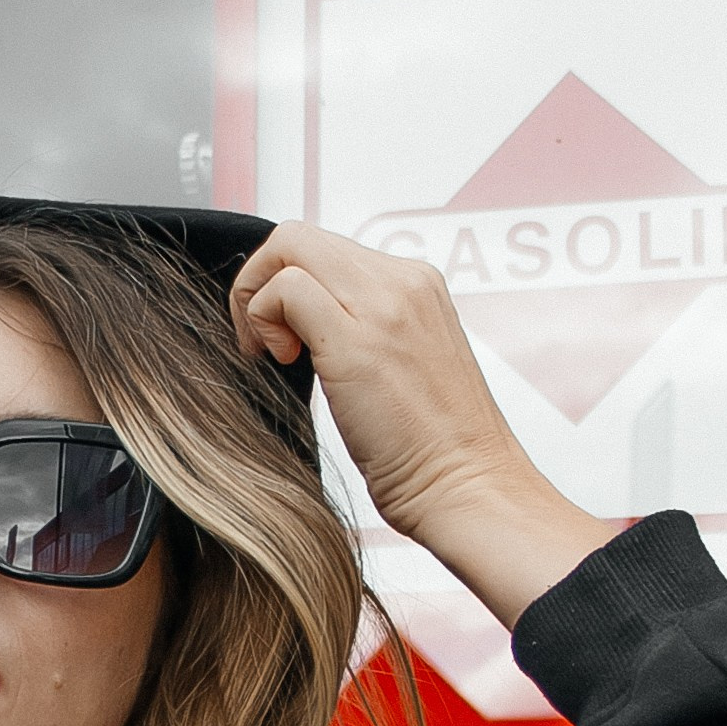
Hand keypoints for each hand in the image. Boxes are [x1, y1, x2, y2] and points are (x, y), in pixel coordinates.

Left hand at [227, 221, 619, 625]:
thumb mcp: (402, 364)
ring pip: (289, 248)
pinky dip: (263, 319)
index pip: (326, 249)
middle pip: (300, 237)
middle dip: (260, 283)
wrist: (468, 487)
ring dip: (257, 300)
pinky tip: (281, 363)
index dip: (287, 283)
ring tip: (273, 356)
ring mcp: (385, 303)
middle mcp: (405, 280)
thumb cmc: (434, 449)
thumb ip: (364, 329)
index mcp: (418, 285)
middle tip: (263, 343)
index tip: (283, 336)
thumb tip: (301, 323)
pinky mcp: (358, 337)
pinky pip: (285, 288)